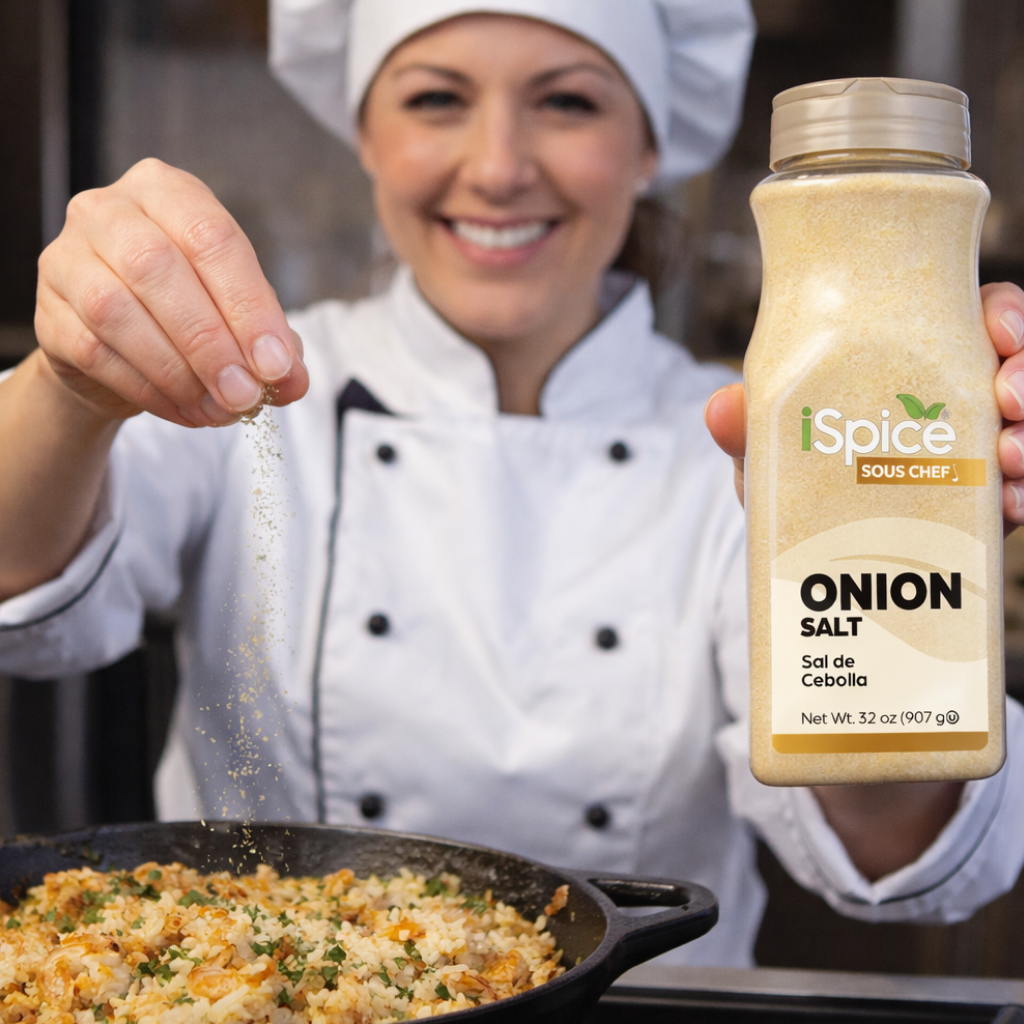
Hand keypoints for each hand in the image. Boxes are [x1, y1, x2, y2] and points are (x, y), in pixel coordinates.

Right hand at [35, 158, 308, 426]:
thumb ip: (271, 343)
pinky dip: (148, 390)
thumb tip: (290, 381)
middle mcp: (109, 210)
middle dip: (211, 342)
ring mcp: (66, 258)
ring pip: (117, 310)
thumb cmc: (190, 312)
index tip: (276, 365)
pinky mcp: (48, 313)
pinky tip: (187, 411)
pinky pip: (94, 351)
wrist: (121, 346)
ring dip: (178, 371)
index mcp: (168, 191)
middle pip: (158, 267)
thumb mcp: (239, 316)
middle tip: (246, 394)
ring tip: (220, 409)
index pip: (212, 237)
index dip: (248, 305)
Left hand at [705, 281, 1023, 527]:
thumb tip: (721, 409)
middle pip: (1018, 369)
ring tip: (1008, 459)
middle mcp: (956, 402)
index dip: (1003, 314)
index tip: (999, 328)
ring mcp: (973, 456)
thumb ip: (750, 425)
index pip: (977, 317)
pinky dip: (1021, 497)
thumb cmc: (791, 470)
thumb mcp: (770, 443)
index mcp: (915, 364)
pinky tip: (1008, 505)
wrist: (797, 544)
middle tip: (1008, 399)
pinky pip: (1019, 494)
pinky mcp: (978, 511)